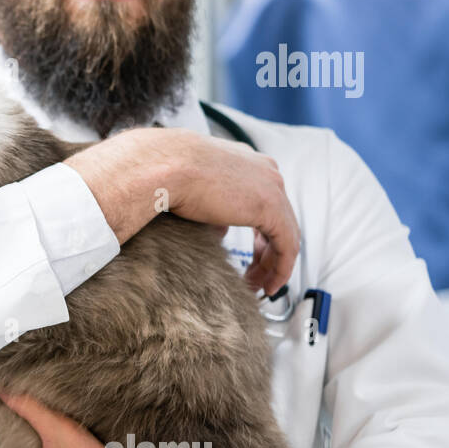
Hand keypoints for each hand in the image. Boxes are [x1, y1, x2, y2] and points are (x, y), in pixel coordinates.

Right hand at [64, 126, 299, 295]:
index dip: (260, 234)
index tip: (252, 256)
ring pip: (286, 233)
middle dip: (269, 251)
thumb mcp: (192, 192)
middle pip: (279, 218)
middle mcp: (264, 170)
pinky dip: (282, 267)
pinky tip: (270, 285)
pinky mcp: (271, 206)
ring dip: (275, 263)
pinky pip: (288, 244)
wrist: (161, 166)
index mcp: (245, 162)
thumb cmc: (164, 174)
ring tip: (262, 286)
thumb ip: (213, 212)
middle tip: (257, 275)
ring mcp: (271, 186)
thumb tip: (221, 234)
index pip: (263, 202)